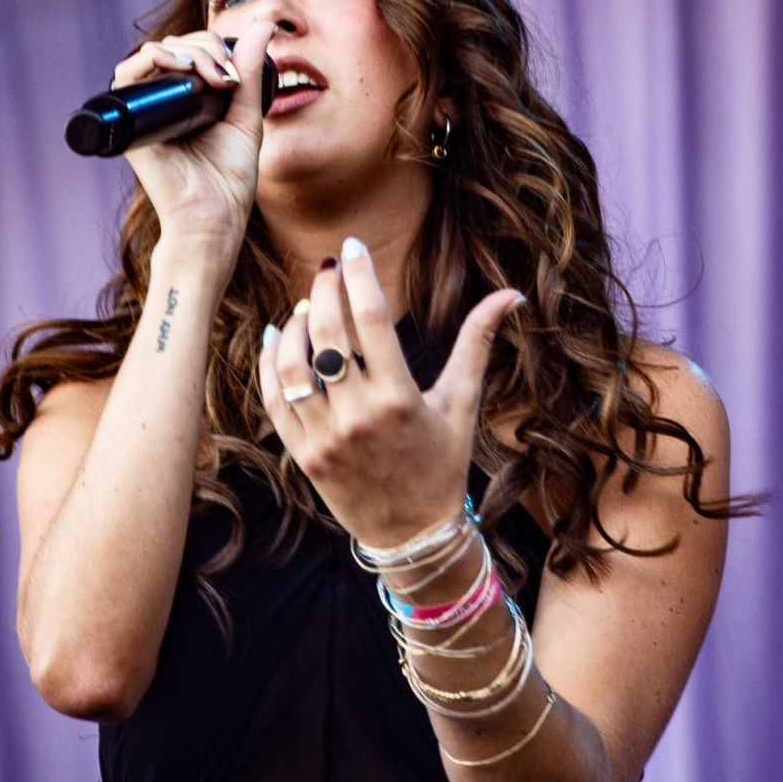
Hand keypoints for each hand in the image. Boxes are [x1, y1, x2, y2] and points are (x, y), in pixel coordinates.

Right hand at [114, 24, 274, 251]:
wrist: (213, 217)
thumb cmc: (228, 179)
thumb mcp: (245, 115)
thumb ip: (250, 70)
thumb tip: (265, 23)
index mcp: (186, 98)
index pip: (191, 50)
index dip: (212, 46)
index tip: (238, 74)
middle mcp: (162, 100)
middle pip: (174, 46)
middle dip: (205, 47)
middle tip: (229, 76)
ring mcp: (144, 109)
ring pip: (153, 52)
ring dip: (186, 50)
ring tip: (212, 74)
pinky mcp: (130, 121)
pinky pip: (127, 74)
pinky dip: (153, 58)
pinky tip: (183, 69)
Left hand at [258, 236, 526, 547]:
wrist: (412, 534)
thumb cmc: (441, 463)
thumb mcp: (462, 403)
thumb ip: (478, 343)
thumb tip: (511, 294)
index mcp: (401, 399)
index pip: (373, 321)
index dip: (360, 277)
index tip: (353, 247)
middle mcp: (359, 416)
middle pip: (328, 335)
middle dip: (324, 290)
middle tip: (329, 266)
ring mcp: (325, 437)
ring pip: (294, 365)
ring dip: (296, 325)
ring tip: (306, 305)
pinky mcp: (302, 454)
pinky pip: (275, 399)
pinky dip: (271, 363)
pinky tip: (278, 336)